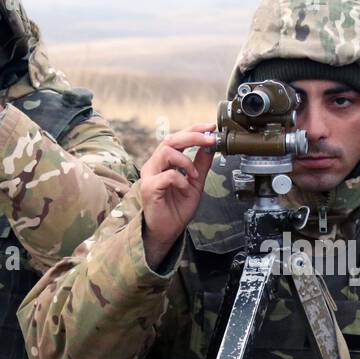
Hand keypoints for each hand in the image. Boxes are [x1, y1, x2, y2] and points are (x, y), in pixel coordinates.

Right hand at [140, 126, 216, 268]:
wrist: (168, 230)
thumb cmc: (177, 209)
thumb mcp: (196, 183)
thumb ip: (201, 165)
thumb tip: (209, 147)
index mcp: (165, 162)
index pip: (177, 138)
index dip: (194, 130)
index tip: (210, 128)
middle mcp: (155, 165)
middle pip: (170, 139)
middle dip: (193, 136)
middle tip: (210, 139)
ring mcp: (150, 175)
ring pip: (166, 152)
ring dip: (186, 161)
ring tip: (195, 175)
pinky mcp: (149, 187)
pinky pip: (168, 175)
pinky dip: (181, 179)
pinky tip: (185, 188)